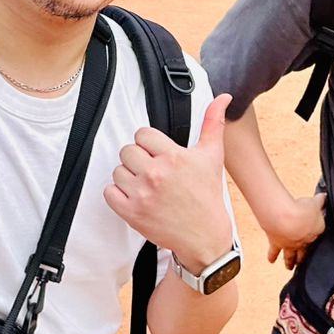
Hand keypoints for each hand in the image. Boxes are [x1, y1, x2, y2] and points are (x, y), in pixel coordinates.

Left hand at [105, 94, 232, 267]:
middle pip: (127, 151)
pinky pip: (109, 192)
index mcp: (174, 157)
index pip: (142, 134)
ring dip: (128, 177)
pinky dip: (118, 194)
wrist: (204, 236)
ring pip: (118, 171)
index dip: (149, 144)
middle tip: (153, 171)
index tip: (158, 154)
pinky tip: (135, 197)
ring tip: (146, 186)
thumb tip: (223, 97)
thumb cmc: (207, 195)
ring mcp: (142, 194)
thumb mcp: (213, 156)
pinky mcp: (132, 213)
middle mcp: (156, 174)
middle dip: (138, 160)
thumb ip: (213, 123)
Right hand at [261, 192, 325, 269]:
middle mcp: (304, 242)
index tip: (315, 234)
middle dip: (304, 257)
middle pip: (305, 252)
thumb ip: (319, 201)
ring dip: (290, 262)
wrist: (287, 219)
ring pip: (291, 257)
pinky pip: (274, 252)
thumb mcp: (314, 202)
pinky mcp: (277, 244)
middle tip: (302, 262)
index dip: (316, 234)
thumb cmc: (302, 209)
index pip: (318, 234)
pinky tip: (271, 260)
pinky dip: (272, 256)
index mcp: (316, 231)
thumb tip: (324, 196)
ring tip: (289, 267)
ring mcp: (290, 245)